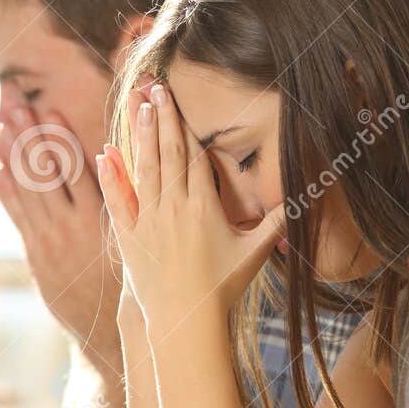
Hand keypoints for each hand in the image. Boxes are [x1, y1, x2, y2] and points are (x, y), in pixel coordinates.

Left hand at [0, 107, 120, 366]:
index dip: (60, 138)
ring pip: (27, 191)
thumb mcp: (133, 241)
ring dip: (9, 157)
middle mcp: (71, 226)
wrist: (109, 331)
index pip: (76, 169)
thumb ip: (123, 205)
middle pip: (45, 172)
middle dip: (28, 136)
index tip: (48, 110)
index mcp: (99, 219)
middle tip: (13, 104)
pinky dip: (5, 193)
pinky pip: (18, 218)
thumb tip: (116, 164)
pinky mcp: (38, 254)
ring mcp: (50, 241)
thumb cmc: (130, 282)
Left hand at [95, 83, 283, 328]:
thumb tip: (303, 198)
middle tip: (154, 86)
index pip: (192, 156)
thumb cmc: (222, 288)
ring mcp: (148, 222)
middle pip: (166, 153)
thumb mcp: (253, 253)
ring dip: (139, 136)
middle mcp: (174, 209)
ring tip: (137, 106)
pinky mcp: (129, 238)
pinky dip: (111, 177)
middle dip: (160, 117)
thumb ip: (275, 223)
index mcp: (203, 208)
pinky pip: (118, 201)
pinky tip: (105, 153)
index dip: (183, 124)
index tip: (175, 99)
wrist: (184, 321)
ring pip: (143, 170)